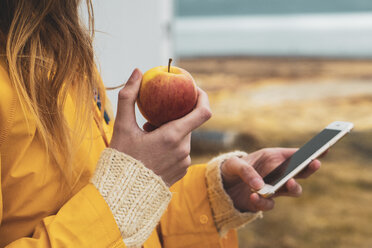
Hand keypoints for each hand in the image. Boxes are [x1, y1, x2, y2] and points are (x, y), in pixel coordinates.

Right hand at [109, 69, 211, 185]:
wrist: (122, 194)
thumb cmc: (121, 159)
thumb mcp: (122, 126)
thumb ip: (129, 96)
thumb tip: (137, 71)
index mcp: (173, 136)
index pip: (203, 112)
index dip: (202, 97)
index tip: (193, 89)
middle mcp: (184, 150)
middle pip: (188, 124)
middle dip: (174, 117)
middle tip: (152, 120)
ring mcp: (184, 163)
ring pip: (183, 138)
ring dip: (170, 132)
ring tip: (148, 137)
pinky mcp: (181, 172)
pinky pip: (181, 152)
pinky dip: (171, 145)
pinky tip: (152, 151)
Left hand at [221, 148, 320, 212]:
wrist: (222, 186)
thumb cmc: (230, 169)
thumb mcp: (233, 164)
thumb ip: (246, 171)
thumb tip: (259, 185)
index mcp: (272, 157)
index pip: (296, 154)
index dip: (312, 151)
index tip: (325, 148)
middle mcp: (277, 173)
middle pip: (300, 172)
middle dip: (309, 168)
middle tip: (313, 164)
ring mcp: (273, 188)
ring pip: (293, 189)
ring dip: (292, 187)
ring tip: (288, 183)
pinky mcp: (265, 201)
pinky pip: (270, 204)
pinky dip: (263, 201)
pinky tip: (253, 196)